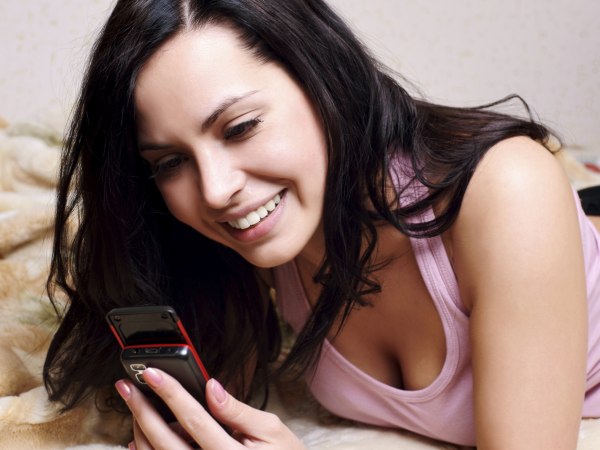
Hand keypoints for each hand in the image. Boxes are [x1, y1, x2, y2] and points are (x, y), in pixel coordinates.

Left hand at [115, 368, 305, 449]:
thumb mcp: (272, 430)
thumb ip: (238, 410)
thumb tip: (212, 387)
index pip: (194, 418)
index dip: (171, 393)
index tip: (151, 373)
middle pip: (166, 440)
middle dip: (142, 410)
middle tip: (125, 387)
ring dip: (140, 431)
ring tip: (133, 406)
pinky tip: (137, 440)